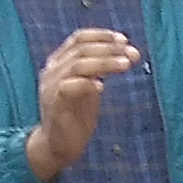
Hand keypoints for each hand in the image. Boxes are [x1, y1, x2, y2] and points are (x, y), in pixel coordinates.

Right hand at [28, 28, 140, 182]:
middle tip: (132, 53)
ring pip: (77, 65)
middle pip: (81, 49)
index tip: (124, 40)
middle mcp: (52, 70)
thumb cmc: (75, 116)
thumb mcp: (90, 87)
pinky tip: (103, 86)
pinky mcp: (54, 104)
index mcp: (59, 62)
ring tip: (126, 65)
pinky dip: (87, 84)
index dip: (102, 36)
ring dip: (105, 62)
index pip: (79, 38)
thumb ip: (100, 70)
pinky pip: (68, 87)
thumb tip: (126, 53)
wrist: (57, 146)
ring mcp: (51, 86)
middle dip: (110, 49)